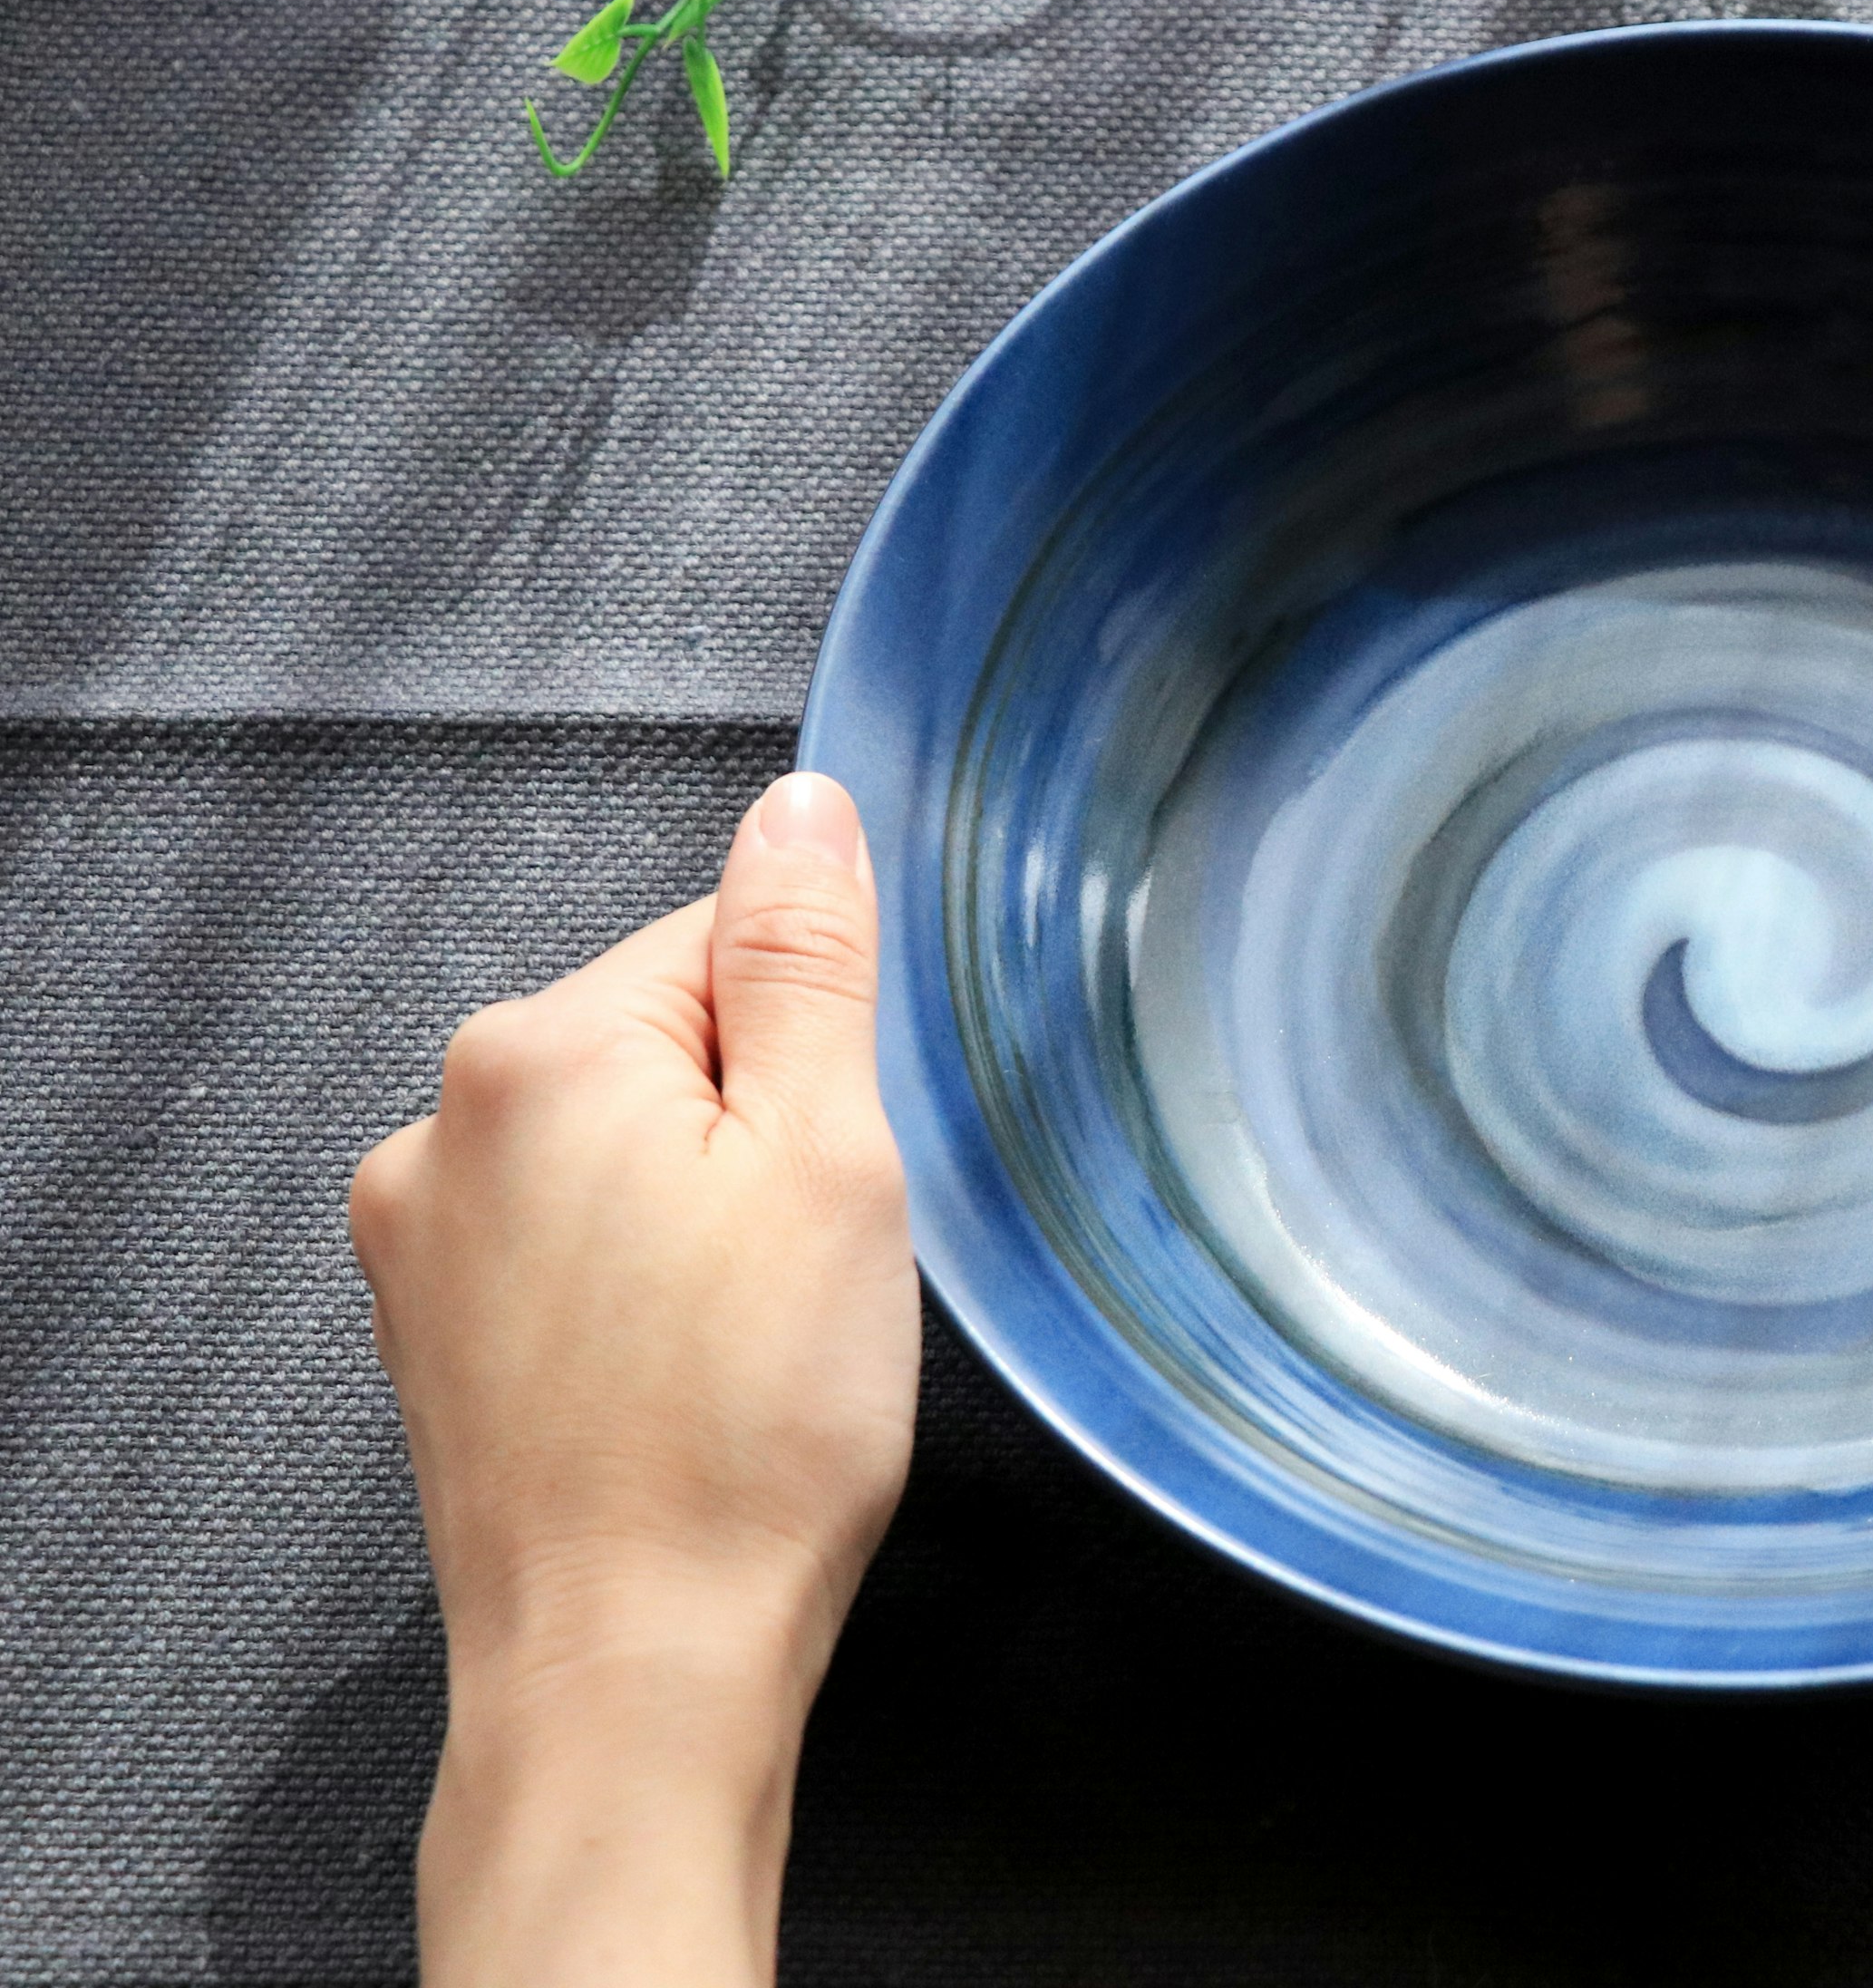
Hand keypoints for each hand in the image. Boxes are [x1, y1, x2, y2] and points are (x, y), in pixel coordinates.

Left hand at [350, 772, 914, 1987]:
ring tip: (754, 1340)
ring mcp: (422, 1243)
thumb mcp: (829, 1158)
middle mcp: (441, 1131)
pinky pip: (578, 1249)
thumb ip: (808, 961)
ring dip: (707, 1215)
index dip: (822, 1053)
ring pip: (625, 1154)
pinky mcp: (435, 1339)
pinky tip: (695, 1383)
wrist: (636, 1671)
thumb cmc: (743, 1437)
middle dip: (762, 1130)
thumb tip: (801, 807)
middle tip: (811, 1266)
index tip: (842, 1167)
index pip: (728, 943)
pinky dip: (649, 1293)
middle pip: (667, 1046)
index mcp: (533, 1054)